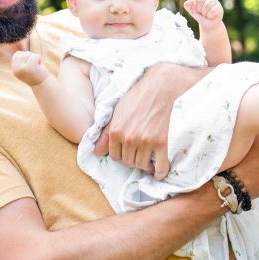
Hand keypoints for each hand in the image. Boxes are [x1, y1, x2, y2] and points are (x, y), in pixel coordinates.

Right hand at [12, 50, 49, 86]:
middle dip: (30, 57)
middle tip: (34, 66)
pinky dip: (40, 59)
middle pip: (21, 53)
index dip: (25, 57)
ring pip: (28, 53)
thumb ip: (21, 59)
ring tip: (37, 67)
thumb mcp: (26, 66)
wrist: (43, 84)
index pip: (17, 54)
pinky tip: (40, 67)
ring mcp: (22, 68)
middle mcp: (16, 69)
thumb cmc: (36, 74)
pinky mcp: (30, 67)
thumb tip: (17, 52)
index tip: (30, 66)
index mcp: (14, 69)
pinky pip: (35, 56)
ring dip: (35, 58)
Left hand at [94, 64, 210, 177]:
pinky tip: (160, 171)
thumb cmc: (139, 96)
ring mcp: (146, 141)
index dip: (122, 154)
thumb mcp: (118, 111)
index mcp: (116, 130)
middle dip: (133, 159)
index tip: (129, 151)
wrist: (161, 87)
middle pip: (128, 162)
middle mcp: (129, 138)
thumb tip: (96, 152)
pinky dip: (160, 172)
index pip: (115, 156)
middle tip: (141, 153)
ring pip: (142, 165)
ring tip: (150, 158)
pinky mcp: (162, 142)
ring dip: (146, 165)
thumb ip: (105, 133)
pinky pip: (160, 166)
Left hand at [183, 0, 223, 30]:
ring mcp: (214, 2)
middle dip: (199, 10)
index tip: (194, 10)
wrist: (208, 25)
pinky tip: (211, 16)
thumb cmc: (200, 17)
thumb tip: (186, 3)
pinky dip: (210, 15)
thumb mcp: (192, 12)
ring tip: (206, 15)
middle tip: (202, 13)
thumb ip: (188, 6)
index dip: (193, 5)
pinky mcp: (219, 8)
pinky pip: (213, 10)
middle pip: (201, 0)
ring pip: (207, 5)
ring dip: (205, 13)